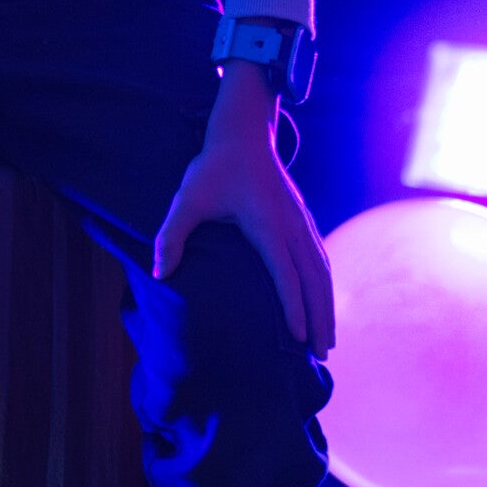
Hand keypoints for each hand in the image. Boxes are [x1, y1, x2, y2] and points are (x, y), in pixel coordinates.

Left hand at [153, 59, 335, 358]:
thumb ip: (172, 235)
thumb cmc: (214, 167)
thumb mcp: (188, 198)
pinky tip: (325, 304)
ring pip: (322, 271)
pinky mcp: (302, 220)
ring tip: (328, 341)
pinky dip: (325, 286)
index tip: (299, 338)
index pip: (284, 274)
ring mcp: (301, 223)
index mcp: (267, 225)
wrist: (244, 132)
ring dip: (327, 307)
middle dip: (320, 319)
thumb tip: (158, 273)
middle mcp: (291, 227)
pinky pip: (320, 259)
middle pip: (313, 281)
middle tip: (321, 354)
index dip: (293, 307)